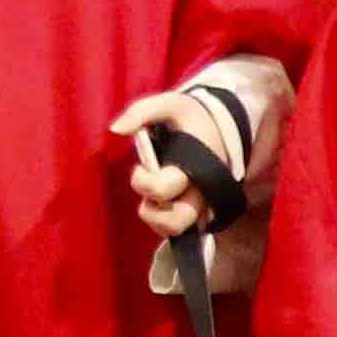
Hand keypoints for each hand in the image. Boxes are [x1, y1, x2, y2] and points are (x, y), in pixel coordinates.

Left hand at [111, 88, 247, 243]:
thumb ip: (141, 112)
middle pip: (174, 223)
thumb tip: (115, 130)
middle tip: (148, 195)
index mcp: (196, 166)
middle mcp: (203, 192)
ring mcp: (204, 206)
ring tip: (154, 200)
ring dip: (157, 220)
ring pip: (177, 231)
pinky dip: (165, 223)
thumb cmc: (190, 118)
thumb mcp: (169, 104)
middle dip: (151, 213)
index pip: (163, 188)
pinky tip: (162, 204)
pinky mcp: (202, 214)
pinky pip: (182, 231)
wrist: (221, 128)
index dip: (143, 182)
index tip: (140, 167)